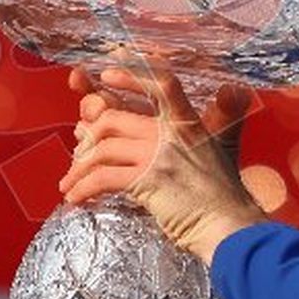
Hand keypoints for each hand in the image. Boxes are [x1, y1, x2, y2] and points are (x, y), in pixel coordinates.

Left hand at [59, 54, 265, 264]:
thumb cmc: (224, 194)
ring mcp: (158, 155)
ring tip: (69, 184)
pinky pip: (102, 177)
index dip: (131, 75)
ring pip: (101, 149)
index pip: (161, 83)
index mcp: (188, 122)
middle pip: (112, 119)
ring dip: (78, 168)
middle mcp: (171, 132)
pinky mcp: (147, 181)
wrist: (229, 226)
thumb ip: (217, 122)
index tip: (107, 73)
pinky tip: (76, 199)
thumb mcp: (222, 148)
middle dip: (86, 136)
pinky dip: (82, 187)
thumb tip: (219, 100)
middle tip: (78, 153)